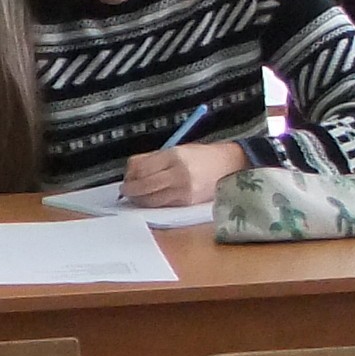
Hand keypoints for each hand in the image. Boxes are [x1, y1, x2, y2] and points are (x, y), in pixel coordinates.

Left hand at [121, 141, 243, 206]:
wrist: (229, 166)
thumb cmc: (201, 157)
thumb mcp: (178, 150)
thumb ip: (154, 160)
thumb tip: (131, 172)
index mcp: (174, 155)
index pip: (142, 167)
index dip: (130, 174)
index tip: (127, 176)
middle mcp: (179, 173)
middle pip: (144, 185)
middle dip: (130, 189)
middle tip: (125, 190)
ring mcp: (184, 190)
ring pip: (152, 199)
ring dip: (140, 199)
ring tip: (136, 196)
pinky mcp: (188, 202)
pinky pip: (163, 205)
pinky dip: (154, 203)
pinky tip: (151, 200)